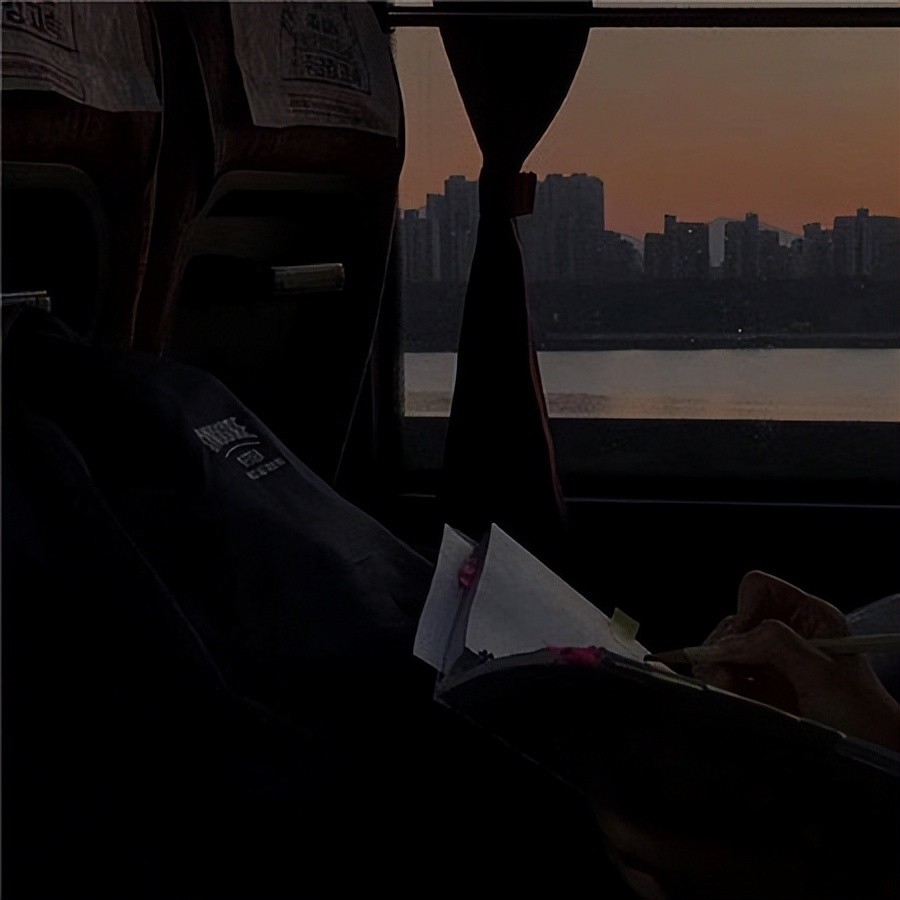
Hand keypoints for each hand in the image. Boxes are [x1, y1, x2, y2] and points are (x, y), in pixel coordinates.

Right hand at [692, 570, 899, 749]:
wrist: (873, 756)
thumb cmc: (864, 718)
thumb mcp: (821, 673)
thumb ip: (775, 645)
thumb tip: (729, 641)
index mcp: (809, 618)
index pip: (759, 590)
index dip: (745, 611)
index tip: (741, 641)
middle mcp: (788, 636)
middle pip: (736, 622)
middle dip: (726, 646)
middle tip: (725, 671)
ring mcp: (774, 665)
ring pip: (725, 651)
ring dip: (718, 668)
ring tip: (727, 687)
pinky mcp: (762, 693)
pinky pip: (726, 679)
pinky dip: (721, 687)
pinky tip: (731, 696)